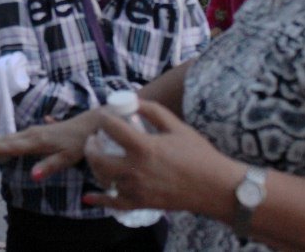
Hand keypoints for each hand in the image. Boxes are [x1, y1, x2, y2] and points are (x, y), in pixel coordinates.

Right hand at [0, 108, 105, 179]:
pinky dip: (3, 138)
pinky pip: (15, 136)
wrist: (89, 125)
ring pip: (9, 136)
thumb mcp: (67, 158)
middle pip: (6, 140)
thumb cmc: (79, 143)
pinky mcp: (36, 131)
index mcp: (36, 141)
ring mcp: (33, 131)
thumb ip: (49, 166)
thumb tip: (33, 177)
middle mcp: (31, 134)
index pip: (10, 146)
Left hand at [81, 100, 241, 214]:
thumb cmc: (199, 154)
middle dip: (91, 145)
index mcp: (144, 147)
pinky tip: (88, 197)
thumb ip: (153, 111)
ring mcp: (136, 189)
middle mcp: (136, 170)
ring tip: (99, 156)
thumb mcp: (177, 127)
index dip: (103, 118)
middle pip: (98, 158)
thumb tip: (134, 100)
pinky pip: (114, 203)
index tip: (104, 115)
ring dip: (96, 166)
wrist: (215, 187)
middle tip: (94, 138)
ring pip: (103, 178)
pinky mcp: (141, 204)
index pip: (111, 128)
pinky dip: (99, 200)